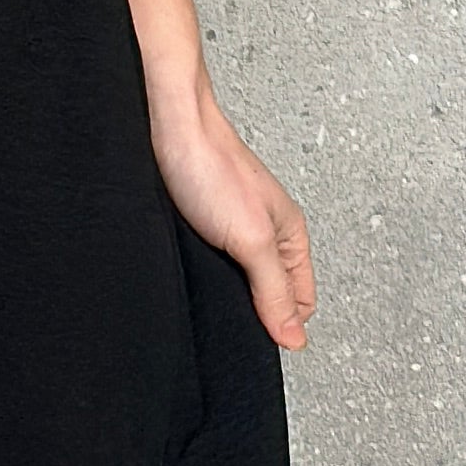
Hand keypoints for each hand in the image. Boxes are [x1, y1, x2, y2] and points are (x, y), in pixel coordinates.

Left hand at [149, 78, 314, 352]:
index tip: (259, 340)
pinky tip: (187, 278)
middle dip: (252, 313)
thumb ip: (274, 290)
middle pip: (268, 294)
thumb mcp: (252, 239)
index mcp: (289, 236)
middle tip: (230, 325)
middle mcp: (264, 233)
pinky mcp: (198, 226)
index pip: (300, 301)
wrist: (165, 125)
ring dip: (222, 295)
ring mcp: (230, 230)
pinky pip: (207, 265)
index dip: (282, 324)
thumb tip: (294, 337)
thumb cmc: (210, 165)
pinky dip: (199, 277)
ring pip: (235, 281)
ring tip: (208, 302)